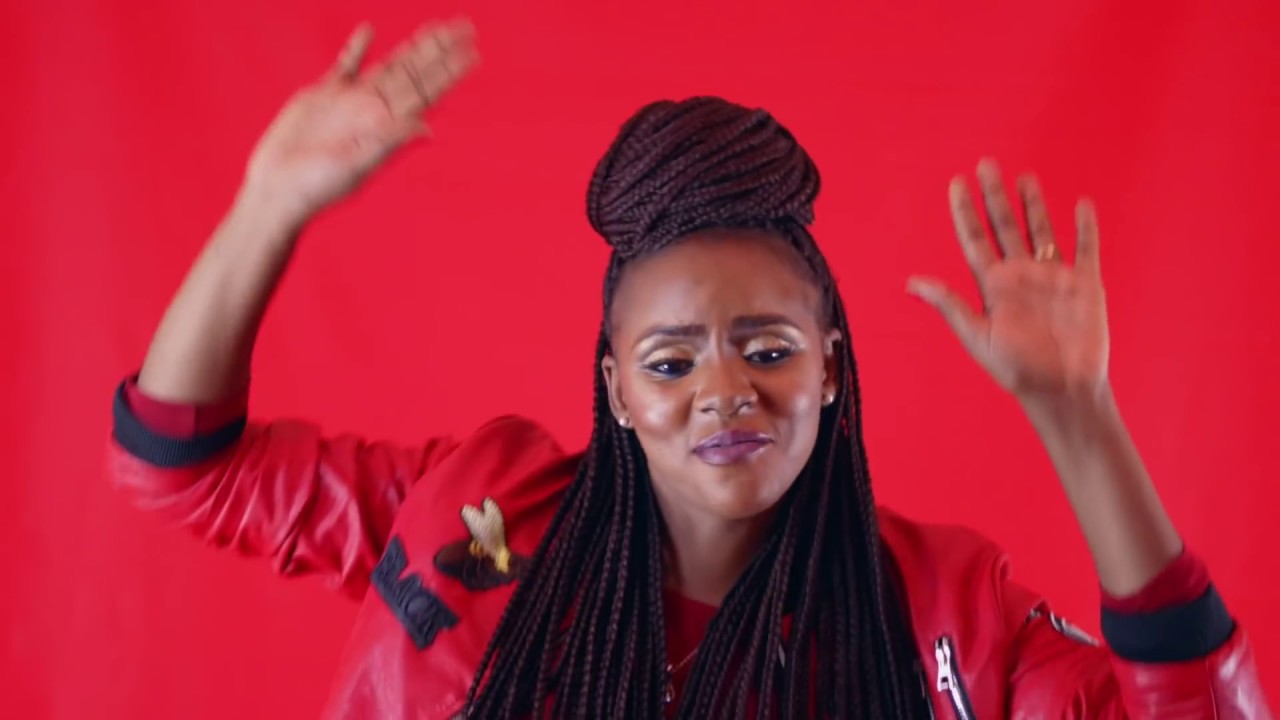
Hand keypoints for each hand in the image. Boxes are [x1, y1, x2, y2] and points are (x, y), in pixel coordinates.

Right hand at [241, 19, 477, 225]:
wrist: (278, 188)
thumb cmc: (317, 186)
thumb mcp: (358, 164)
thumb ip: (390, 140)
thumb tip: (428, 127)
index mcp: (387, 125)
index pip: (427, 91)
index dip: (449, 71)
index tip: (472, 53)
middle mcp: (374, 110)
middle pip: (415, 72)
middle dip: (440, 50)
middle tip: (465, 28)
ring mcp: (350, 101)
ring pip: (389, 65)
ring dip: (412, 46)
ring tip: (435, 28)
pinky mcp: (322, 96)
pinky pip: (345, 65)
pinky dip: (357, 48)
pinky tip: (370, 30)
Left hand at [907, 159, 1108, 401]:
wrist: (1062, 389)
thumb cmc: (1016, 369)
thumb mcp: (977, 335)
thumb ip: (949, 305)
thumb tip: (910, 283)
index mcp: (993, 286)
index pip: (975, 239)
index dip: (965, 211)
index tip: (957, 182)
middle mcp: (1021, 276)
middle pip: (1005, 226)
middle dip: (995, 196)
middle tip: (986, 163)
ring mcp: (1053, 277)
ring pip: (1041, 230)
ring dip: (1033, 204)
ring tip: (1024, 177)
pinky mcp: (1085, 284)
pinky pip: (1086, 248)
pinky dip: (1085, 227)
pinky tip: (1082, 204)